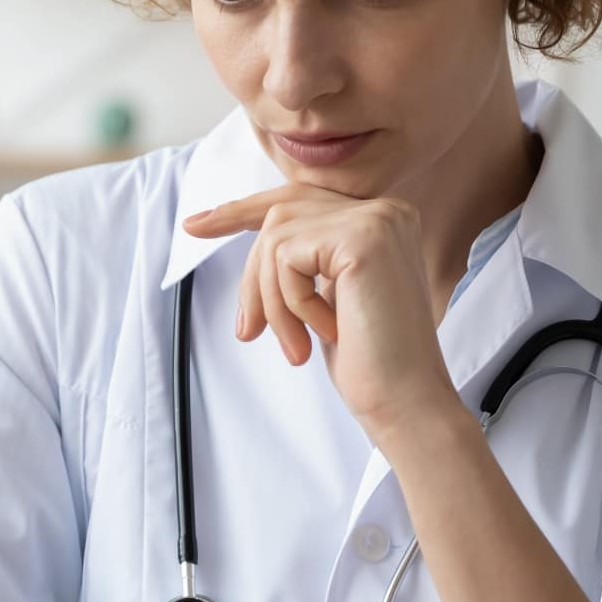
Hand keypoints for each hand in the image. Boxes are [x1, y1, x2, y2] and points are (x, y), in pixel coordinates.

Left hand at [181, 183, 459, 434]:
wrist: (406, 402)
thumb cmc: (370, 363)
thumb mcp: (327, 299)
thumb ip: (304, 263)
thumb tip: (256, 254)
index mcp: (380, 220)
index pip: (298, 199)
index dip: (241, 211)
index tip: (195, 225)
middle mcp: (384, 210)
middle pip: (280, 214)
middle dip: (252, 274)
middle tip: (245, 331)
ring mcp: (376, 220)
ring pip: (276, 239)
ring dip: (273, 302)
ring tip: (296, 346)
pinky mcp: (361, 239)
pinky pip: (287, 259)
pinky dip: (291, 304)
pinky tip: (326, 333)